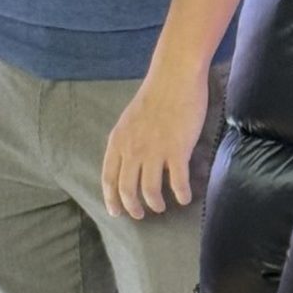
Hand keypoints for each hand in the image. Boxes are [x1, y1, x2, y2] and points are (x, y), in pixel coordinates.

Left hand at [101, 65, 213, 219]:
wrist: (174, 77)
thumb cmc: (154, 95)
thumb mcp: (129, 120)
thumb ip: (126, 141)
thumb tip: (128, 161)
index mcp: (118, 141)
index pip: (109, 178)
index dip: (111, 199)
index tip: (116, 212)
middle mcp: (132, 150)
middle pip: (127, 190)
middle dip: (133, 207)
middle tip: (140, 215)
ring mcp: (154, 151)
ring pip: (151, 190)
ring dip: (155, 204)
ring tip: (161, 207)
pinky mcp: (177, 150)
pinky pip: (178, 182)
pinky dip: (181, 194)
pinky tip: (184, 198)